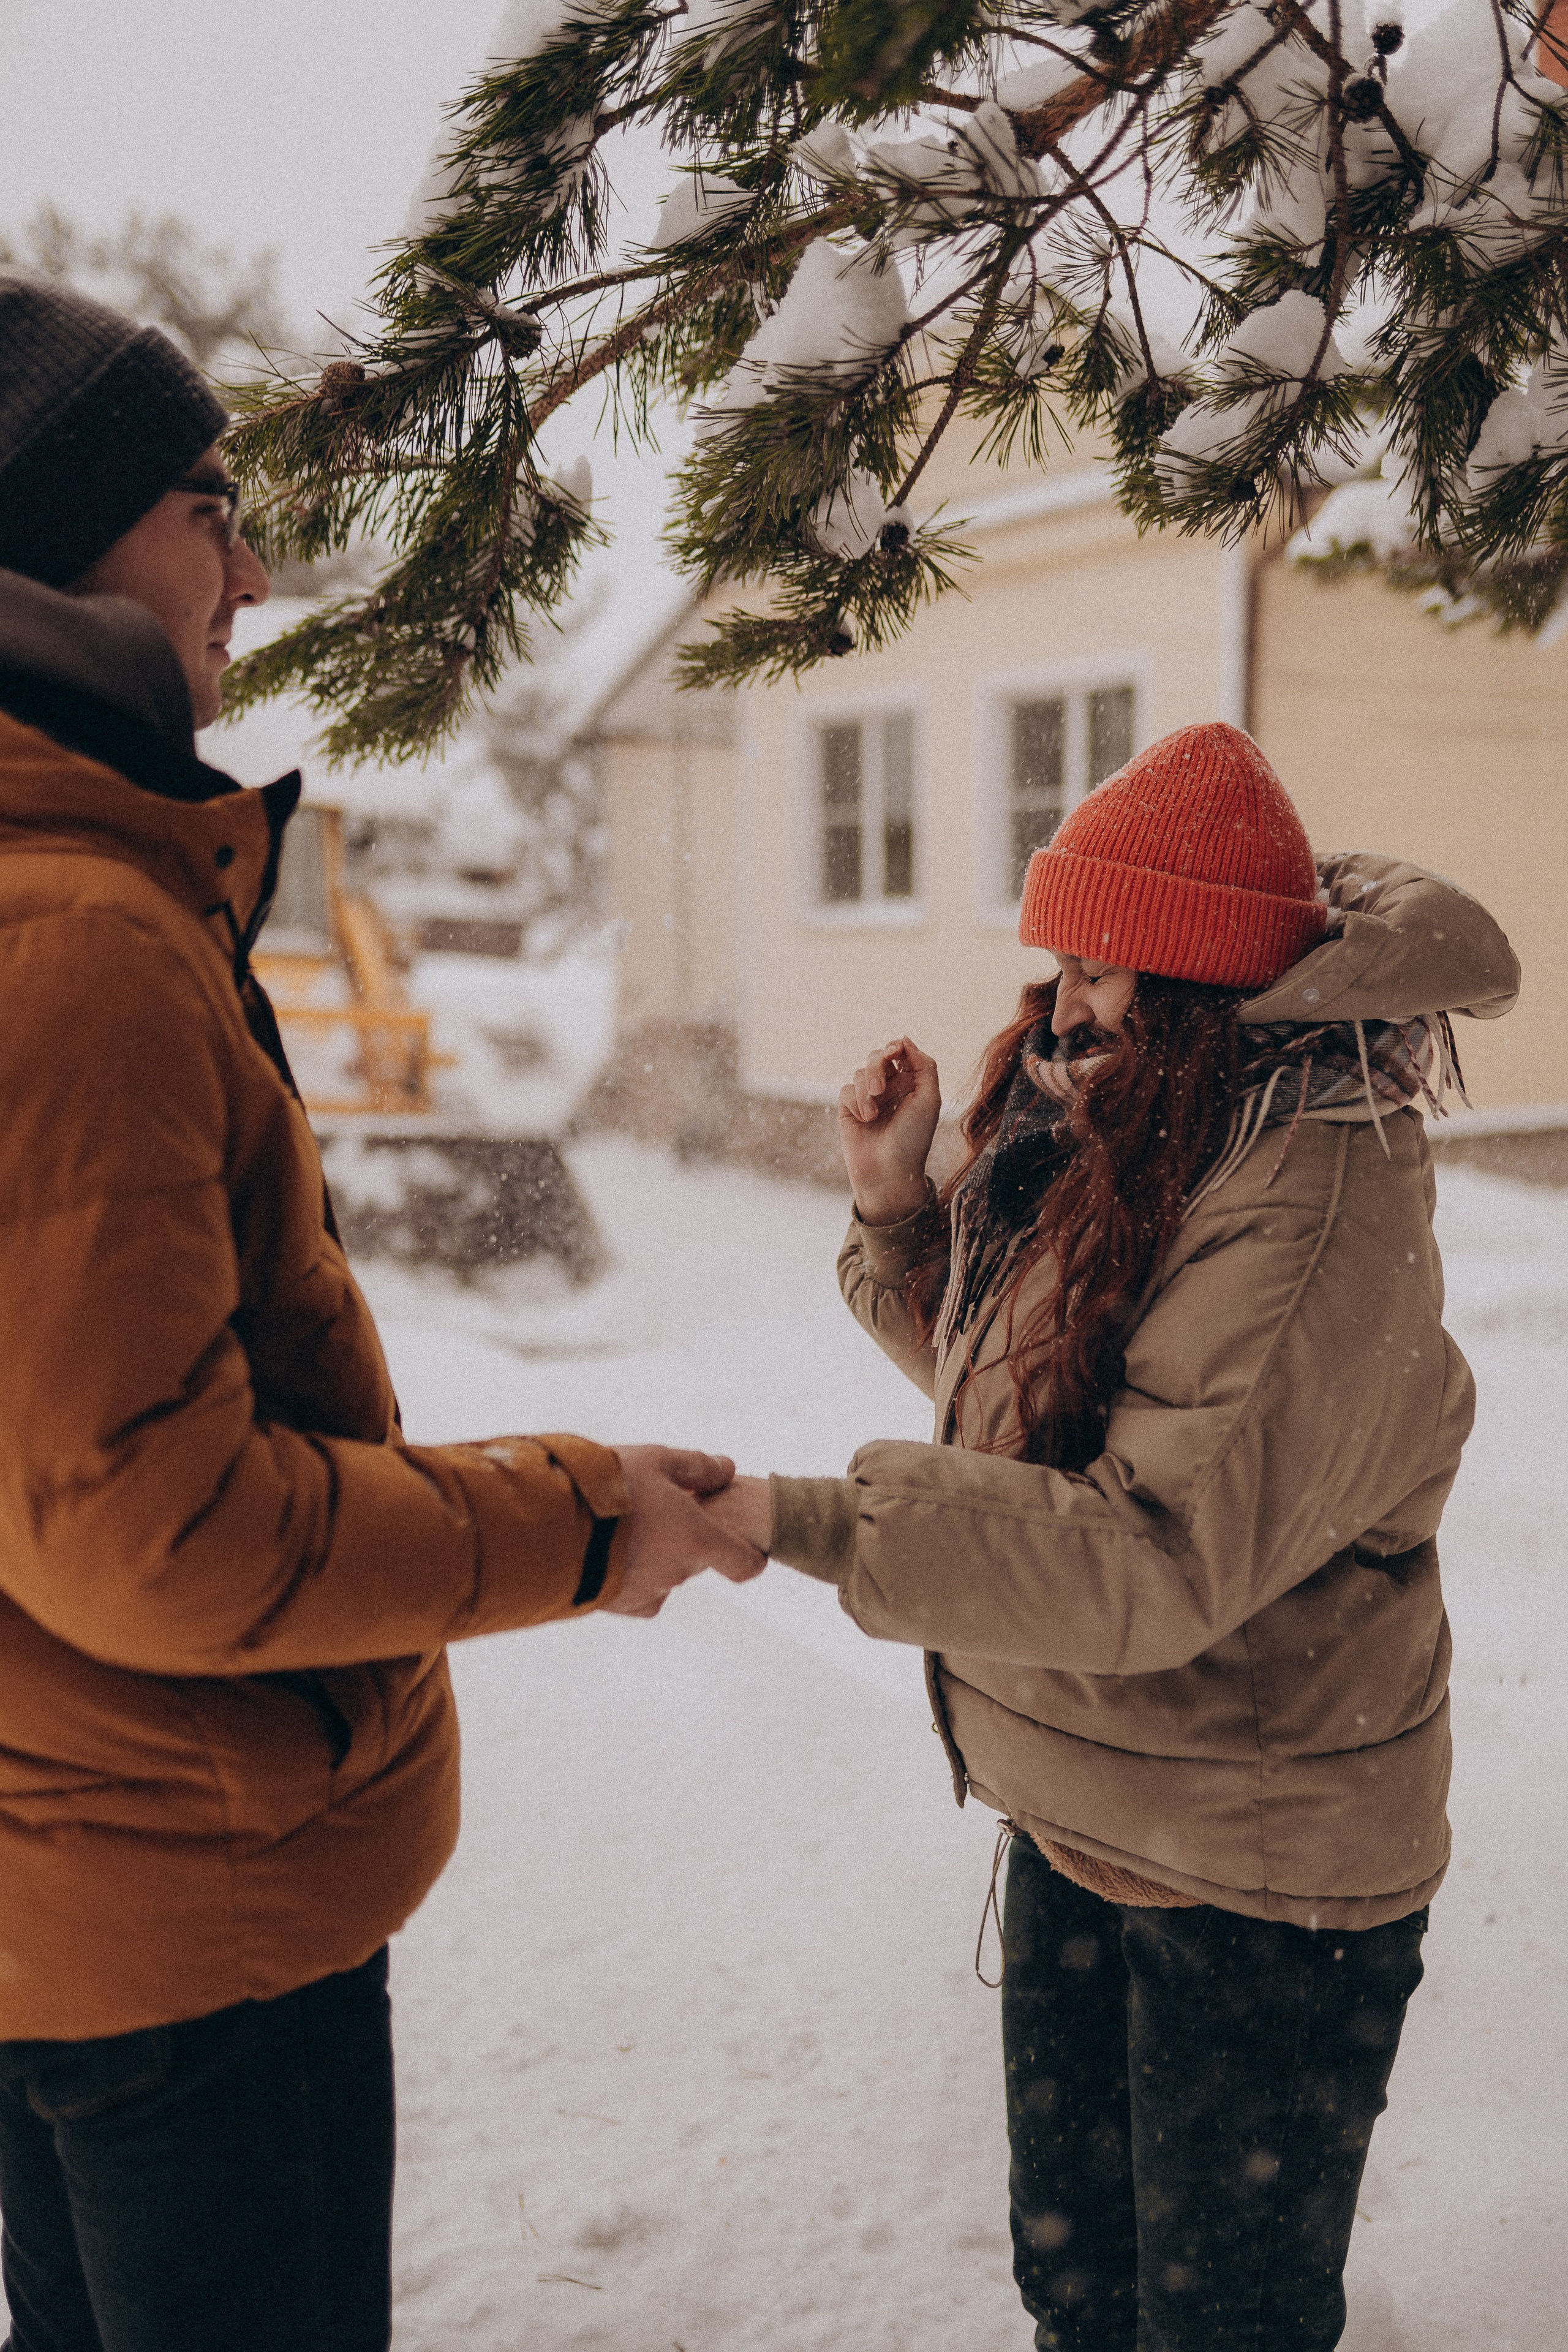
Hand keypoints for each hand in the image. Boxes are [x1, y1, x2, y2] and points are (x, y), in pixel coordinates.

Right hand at [602, 1445, 765, 1618]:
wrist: (549, 1527)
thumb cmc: (608, 1486)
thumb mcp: (655, 1460)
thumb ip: (696, 1467)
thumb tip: (727, 1469)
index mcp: (697, 1540)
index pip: (744, 1564)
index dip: (748, 1556)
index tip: (743, 1546)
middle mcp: (676, 1572)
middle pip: (695, 1559)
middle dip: (683, 1537)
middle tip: (654, 1508)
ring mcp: (645, 1591)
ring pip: (663, 1574)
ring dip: (653, 1555)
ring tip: (623, 1525)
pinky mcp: (614, 1604)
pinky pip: (636, 1593)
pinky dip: (631, 1576)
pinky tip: (610, 1553)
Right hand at [837, 1037, 940, 1224]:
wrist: (889, 1171)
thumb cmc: (914, 1138)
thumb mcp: (929, 1099)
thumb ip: (923, 1065)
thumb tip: (904, 1038)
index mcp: (911, 1083)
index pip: (900, 1052)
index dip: (895, 1047)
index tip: (894, 1052)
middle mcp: (890, 1088)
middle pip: (877, 1056)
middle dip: (877, 1068)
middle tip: (880, 1089)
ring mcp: (868, 1098)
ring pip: (860, 1072)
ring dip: (866, 1090)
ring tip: (873, 1114)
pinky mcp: (849, 1109)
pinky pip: (846, 1090)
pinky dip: (855, 1101)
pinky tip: (865, 1119)